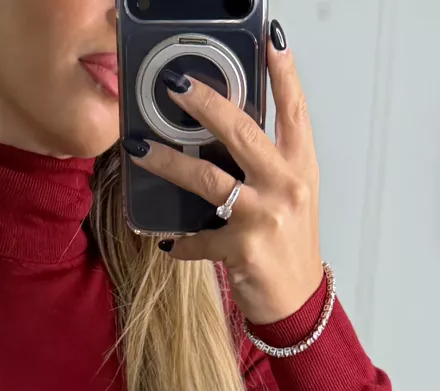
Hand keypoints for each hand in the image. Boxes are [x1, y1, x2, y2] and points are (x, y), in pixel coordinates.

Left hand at [124, 25, 322, 327]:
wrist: (296, 301)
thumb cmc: (288, 245)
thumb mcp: (290, 195)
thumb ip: (267, 162)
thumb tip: (225, 129)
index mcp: (300, 166)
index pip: (293, 110)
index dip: (283, 73)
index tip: (268, 39)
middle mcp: (285, 185)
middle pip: (241, 132)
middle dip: (205, 104)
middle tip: (174, 86)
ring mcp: (264, 217)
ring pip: (208, 179)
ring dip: (168, 162)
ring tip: (140, 148)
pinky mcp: (243, 248)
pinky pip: (198, 239)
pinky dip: (179, 242)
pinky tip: (166, 241)